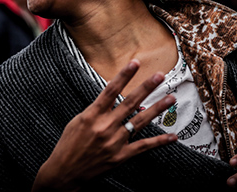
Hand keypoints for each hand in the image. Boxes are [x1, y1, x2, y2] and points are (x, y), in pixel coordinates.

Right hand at [32, 59, 176, 191]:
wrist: (64, 173)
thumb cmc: (69, 144)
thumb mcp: (78, 120)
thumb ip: (96, 108)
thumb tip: (111, 94)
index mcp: (92, 115)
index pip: (111, 90)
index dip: (124, 75)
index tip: (135, 63)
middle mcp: (105, 126)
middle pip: (129, 102)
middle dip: (146, 87)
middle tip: (160, 75)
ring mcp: (114, 142)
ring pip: (140, 121)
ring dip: (157, 109)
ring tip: (170, 98)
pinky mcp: (120, 157)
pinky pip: (143, 146)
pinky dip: (159, 141)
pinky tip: (172, 136)